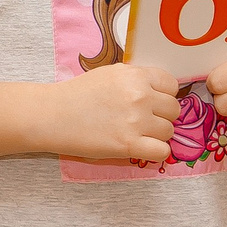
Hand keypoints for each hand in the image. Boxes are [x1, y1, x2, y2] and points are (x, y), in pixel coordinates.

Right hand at [44, 63, 180, 164]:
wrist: (52, 116)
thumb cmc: (78, 94)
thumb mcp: (110, 74)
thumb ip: (136, 79)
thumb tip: (160, 90)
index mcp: (135, 75)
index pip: (171, 85)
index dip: (163, 95)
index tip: (151, 102)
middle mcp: (139, 95)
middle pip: (173, 109)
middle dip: (161, 116)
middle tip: (142, 120)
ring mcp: (136, 121)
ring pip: (169, 131)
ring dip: (156, 135)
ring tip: (136, 133)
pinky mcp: (129, 145)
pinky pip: (162, 151)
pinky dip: (154, 152)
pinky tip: (139, 147)